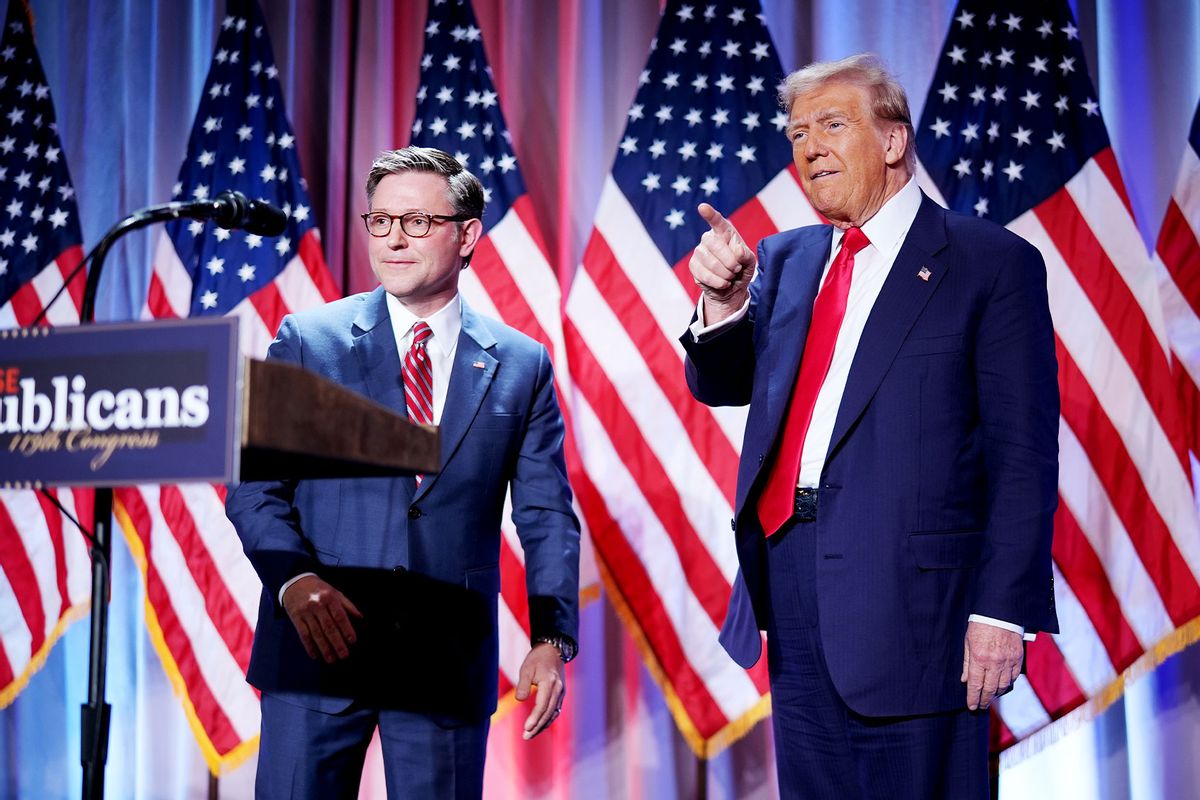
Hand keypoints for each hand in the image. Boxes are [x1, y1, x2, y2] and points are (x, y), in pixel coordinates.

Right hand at [281, 574, 362, 663]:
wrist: (295, 582)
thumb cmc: (319, 589)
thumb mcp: (335, 592)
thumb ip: (348, 605)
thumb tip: (360, 618)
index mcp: (330, 598)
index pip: (340, 616)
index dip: (347, 629)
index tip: (352, 641)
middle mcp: (317, 605)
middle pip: (329, 627)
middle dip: (337, 643)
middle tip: (344, 655)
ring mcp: (306, 612)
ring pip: (316, 633)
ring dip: (324, 648)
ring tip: (331, 659)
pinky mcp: (296, 618)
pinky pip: (303, 635)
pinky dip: (309, 646)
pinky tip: (315, 655)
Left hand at [515, 643, 565, 739]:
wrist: (553, 650)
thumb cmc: (537, 659)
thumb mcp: (527, 668)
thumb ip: (523, 685)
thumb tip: (519, 700)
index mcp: (550, 683)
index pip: (542, 705)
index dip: (534, 718)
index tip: (526, 728)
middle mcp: (558, 690)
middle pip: (548, 713)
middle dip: (537, 726)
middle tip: (525, 736)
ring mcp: (561, 693)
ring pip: (553, 714)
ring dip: (542, 725)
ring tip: (530, 734)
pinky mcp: (560, 694)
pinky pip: (555, 710)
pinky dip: (547, 720)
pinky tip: (539, 726)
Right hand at [689, 203, 756, 322]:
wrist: (731, 289)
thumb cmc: (742, 269)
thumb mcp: (750, 262)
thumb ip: (746, 255)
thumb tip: (737, 249)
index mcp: (724, 232)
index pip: (717, 221)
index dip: (710, 214)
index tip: (702, 208)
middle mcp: (709, 238)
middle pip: (716, 245)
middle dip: (730, 261)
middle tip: (737, 269)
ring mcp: (699, 251)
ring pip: (711, 262)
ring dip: (726, 274)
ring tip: (730, 276)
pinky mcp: (693, 266)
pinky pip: (705, 275)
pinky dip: (718, 282)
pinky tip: (723, 283)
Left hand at [961, 621, 1022, 709]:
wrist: (1000, 614)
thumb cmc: (981, 626)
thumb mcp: (968, 643)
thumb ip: (967, 663)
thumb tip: (965, 680)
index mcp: (979, 658)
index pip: (976, 685)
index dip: (973, 698)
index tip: (971, 706)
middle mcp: (994, 663)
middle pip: (990, 689)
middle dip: (984, 700)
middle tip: (981, 706)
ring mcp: (1007, 661)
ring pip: (1003, 685)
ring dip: (996, 694)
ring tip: (990, 698)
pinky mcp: (1018, 659)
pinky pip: (1013, 677)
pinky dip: (1007, 684)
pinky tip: (1002, 687)